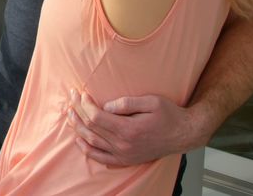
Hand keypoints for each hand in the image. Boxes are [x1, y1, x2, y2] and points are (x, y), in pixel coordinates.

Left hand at [66, 90, 194, 165]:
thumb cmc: (169, 115)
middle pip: (90, 128)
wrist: (183, 134)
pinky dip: (86, 149)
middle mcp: (123, 145)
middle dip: (77, 111)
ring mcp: (124, 154)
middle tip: (71, 97)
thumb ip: (126, 103)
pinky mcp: (125, 160)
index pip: (95, 117)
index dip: (84, 104)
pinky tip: (79, 138)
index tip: (80, 92)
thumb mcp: (151, 101)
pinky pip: (100, 157)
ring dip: (77, 127)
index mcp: (129, 129)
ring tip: (69, 114)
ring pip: (91, 142)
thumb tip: (105, 106)